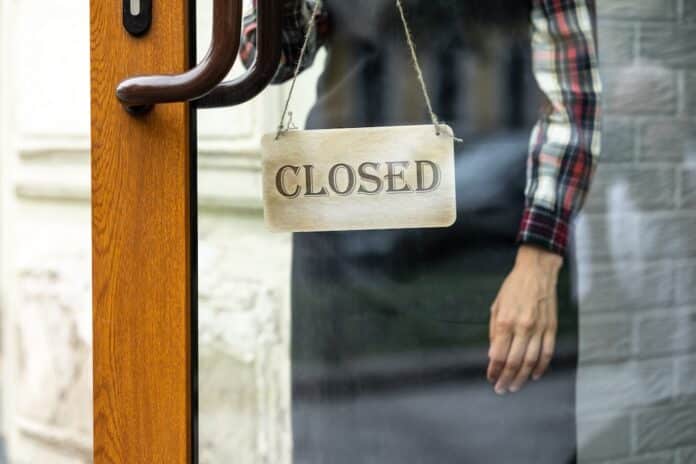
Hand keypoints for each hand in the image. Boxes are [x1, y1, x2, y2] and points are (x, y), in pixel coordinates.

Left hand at [487, 244, 562, 394]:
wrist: (536, 272)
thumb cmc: (513, 288)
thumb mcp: (496, 306)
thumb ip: (494, 332)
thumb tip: (493, 354)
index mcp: (506, 321)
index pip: (498, 354)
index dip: (494, 370)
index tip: (490, 378)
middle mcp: (523, 327)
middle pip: (514, 362)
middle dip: (506, 378)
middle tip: (501, 389)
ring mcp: (539, 329)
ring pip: (531, 361)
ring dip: (522, 378)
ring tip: (515, 387)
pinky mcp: (551, 328)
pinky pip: (547, 353)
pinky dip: (541, 367)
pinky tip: (534, 375)